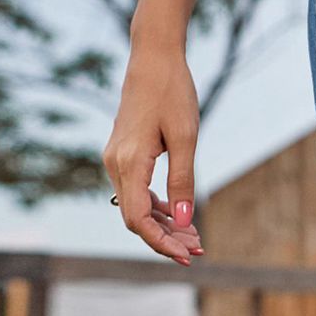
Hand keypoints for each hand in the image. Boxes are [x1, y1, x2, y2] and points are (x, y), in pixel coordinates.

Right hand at [102, 44, 204, 265]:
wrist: (154, 59)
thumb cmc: (172, 93)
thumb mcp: (186, 139)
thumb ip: (183, 181)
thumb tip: (186, 222)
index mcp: (128, 163)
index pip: (138, 219)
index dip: (161, 243)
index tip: (187, 256)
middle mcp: (115, 164)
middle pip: (136, 218)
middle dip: (167, 239)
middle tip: (200, 251)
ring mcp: (116, 160)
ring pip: (136, 206)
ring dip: (165, 225)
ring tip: (195, 238)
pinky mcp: (123, 155)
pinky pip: (137, 191)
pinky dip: (157, 207)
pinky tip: (179, 215)